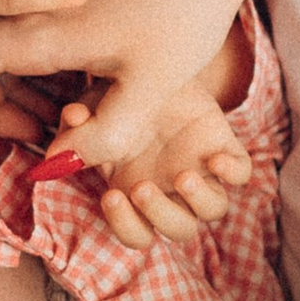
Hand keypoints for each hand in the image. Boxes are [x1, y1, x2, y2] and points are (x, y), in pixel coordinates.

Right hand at [0, 0, 254, 185]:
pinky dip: (26, 76)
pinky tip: (64, 103)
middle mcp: (25, 13)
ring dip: (6, 94)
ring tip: (44, 129)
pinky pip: (18, 41)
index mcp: (37, 33)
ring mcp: (38, 3)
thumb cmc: (182, 12)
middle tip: (24, 139)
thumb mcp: (151, 87)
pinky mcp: (56, 1)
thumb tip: (55, 166)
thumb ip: (103, 136)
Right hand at [87, 80, 257, 252]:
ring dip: (198, 200)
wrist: (153, 66)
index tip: (111, 197)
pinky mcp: (226, 149)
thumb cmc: (115, 97)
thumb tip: (57, 153)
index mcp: (137, 193)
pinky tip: (216, 159)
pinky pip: (242, 175)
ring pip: (213, 210)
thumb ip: (75, 134)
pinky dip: (232, 172)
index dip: (126, 225)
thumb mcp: (90, 112)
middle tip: (142, 188)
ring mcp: (202, 173)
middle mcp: (173, 191)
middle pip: (178, 230)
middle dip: (160, 215)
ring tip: (182, 175)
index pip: (137, 234)